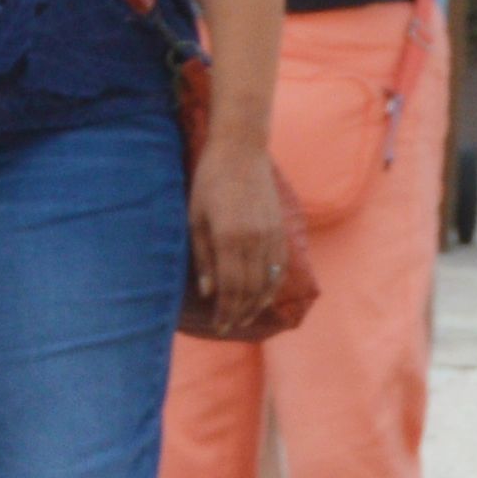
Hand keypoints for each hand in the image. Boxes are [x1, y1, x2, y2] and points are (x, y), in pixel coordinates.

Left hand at [189, 132, 299, 329]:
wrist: (241, 150)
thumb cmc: (209, 181)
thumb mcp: (195, 217)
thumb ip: (203, 257)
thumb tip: (209, 293)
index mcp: (230, 237)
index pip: (231, 288)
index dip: (226, 311)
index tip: (218, 326)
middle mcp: (255, 239)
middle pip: (251, 289)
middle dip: (239, 312)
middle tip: (227, 327)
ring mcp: (272, 234)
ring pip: (268, 281)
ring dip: (256, 303)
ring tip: (243, 318)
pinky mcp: (281, 228)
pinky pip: (280, 266)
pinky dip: (273, 285)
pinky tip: (263, 296)